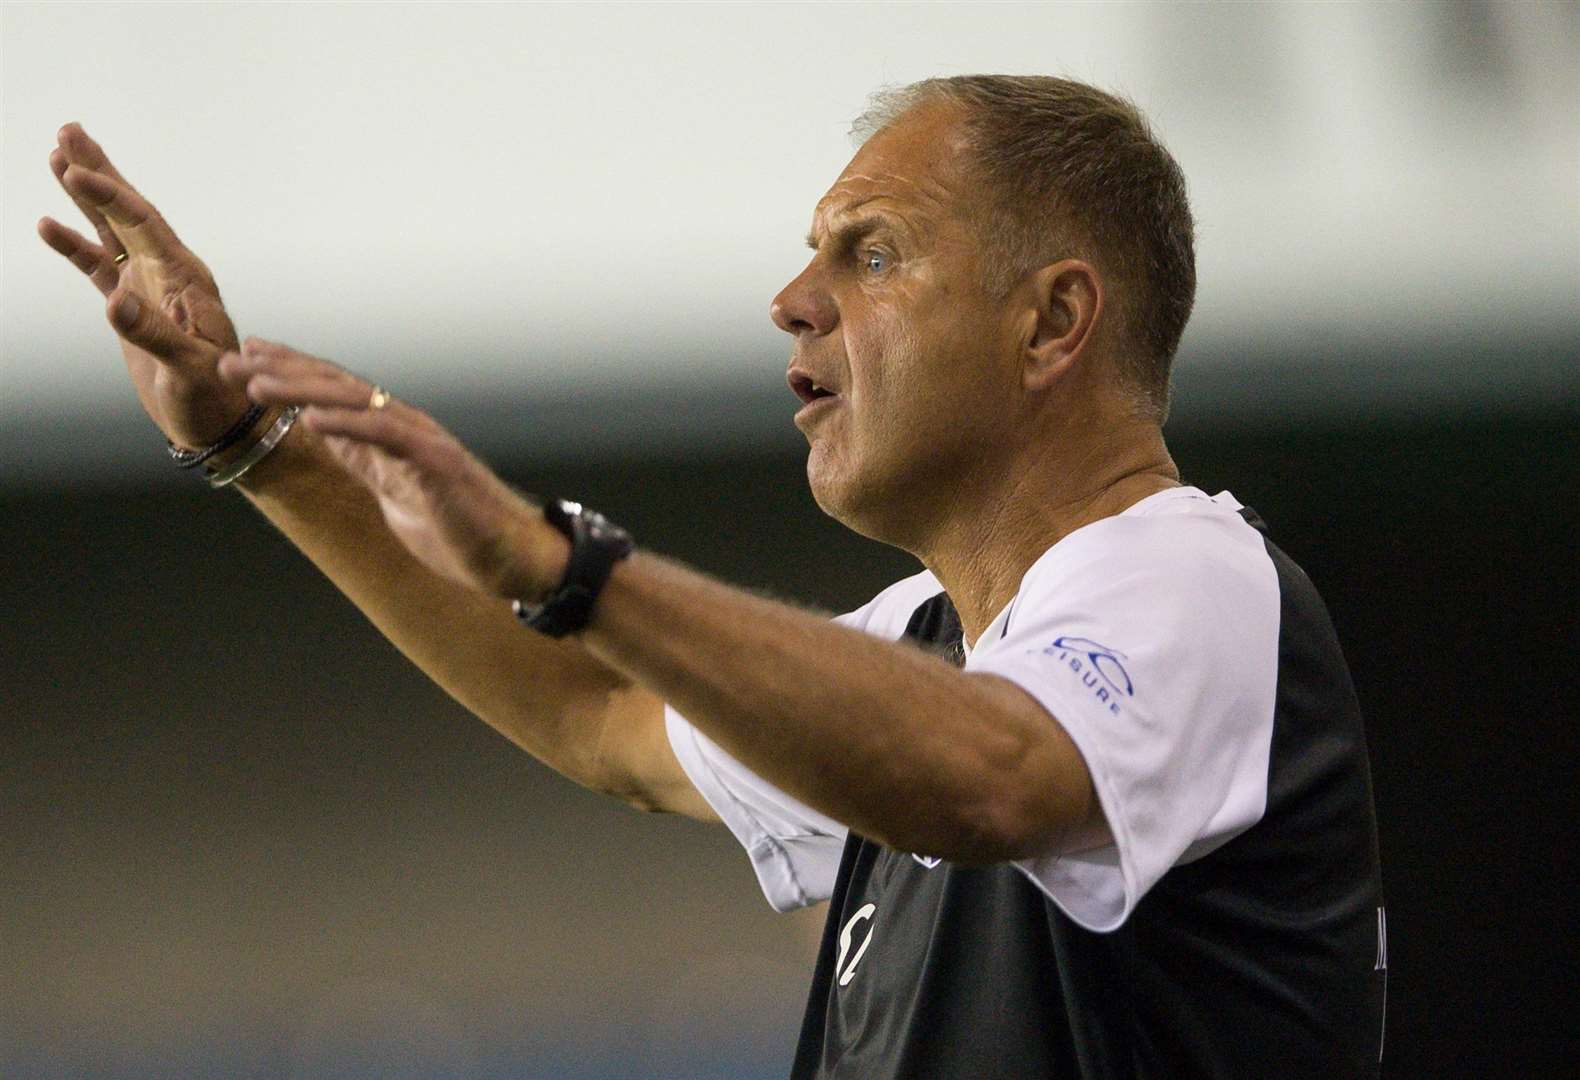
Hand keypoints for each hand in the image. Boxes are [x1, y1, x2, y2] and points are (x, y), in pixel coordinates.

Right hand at [37, 123, 252, 448]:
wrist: (219, 424)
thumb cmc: (214, 398)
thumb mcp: (187, 370)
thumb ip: (153, 334)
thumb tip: (113, 301)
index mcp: (187, 279)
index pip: (143, 223)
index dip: (110, 194)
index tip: (75, 168)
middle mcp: (169, 274)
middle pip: (128, 211)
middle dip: (99, 171)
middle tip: (68, 130)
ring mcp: (149, 288)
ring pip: (111, 230)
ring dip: (86, 195)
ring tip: (57, 154)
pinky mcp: (132, 309)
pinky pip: (99, 266)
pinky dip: (75, 245)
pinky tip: (48, 225)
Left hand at [219, 338, 567, 599]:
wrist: (514, 559)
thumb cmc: (461, 534)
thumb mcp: (396, 496)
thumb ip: (367, 464)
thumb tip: (330, 441)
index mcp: (391, 437)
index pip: (333, 394)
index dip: (289, 373)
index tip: (246, 359)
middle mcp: (404, 427)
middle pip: (334, 386)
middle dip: (280, 370)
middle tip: (232, 359)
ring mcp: (422, 441)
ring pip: (354, 401)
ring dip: (301, 389)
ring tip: (257, 381)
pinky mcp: (436, 463)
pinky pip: (385, 435)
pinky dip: (347, 422)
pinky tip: (310, 416)